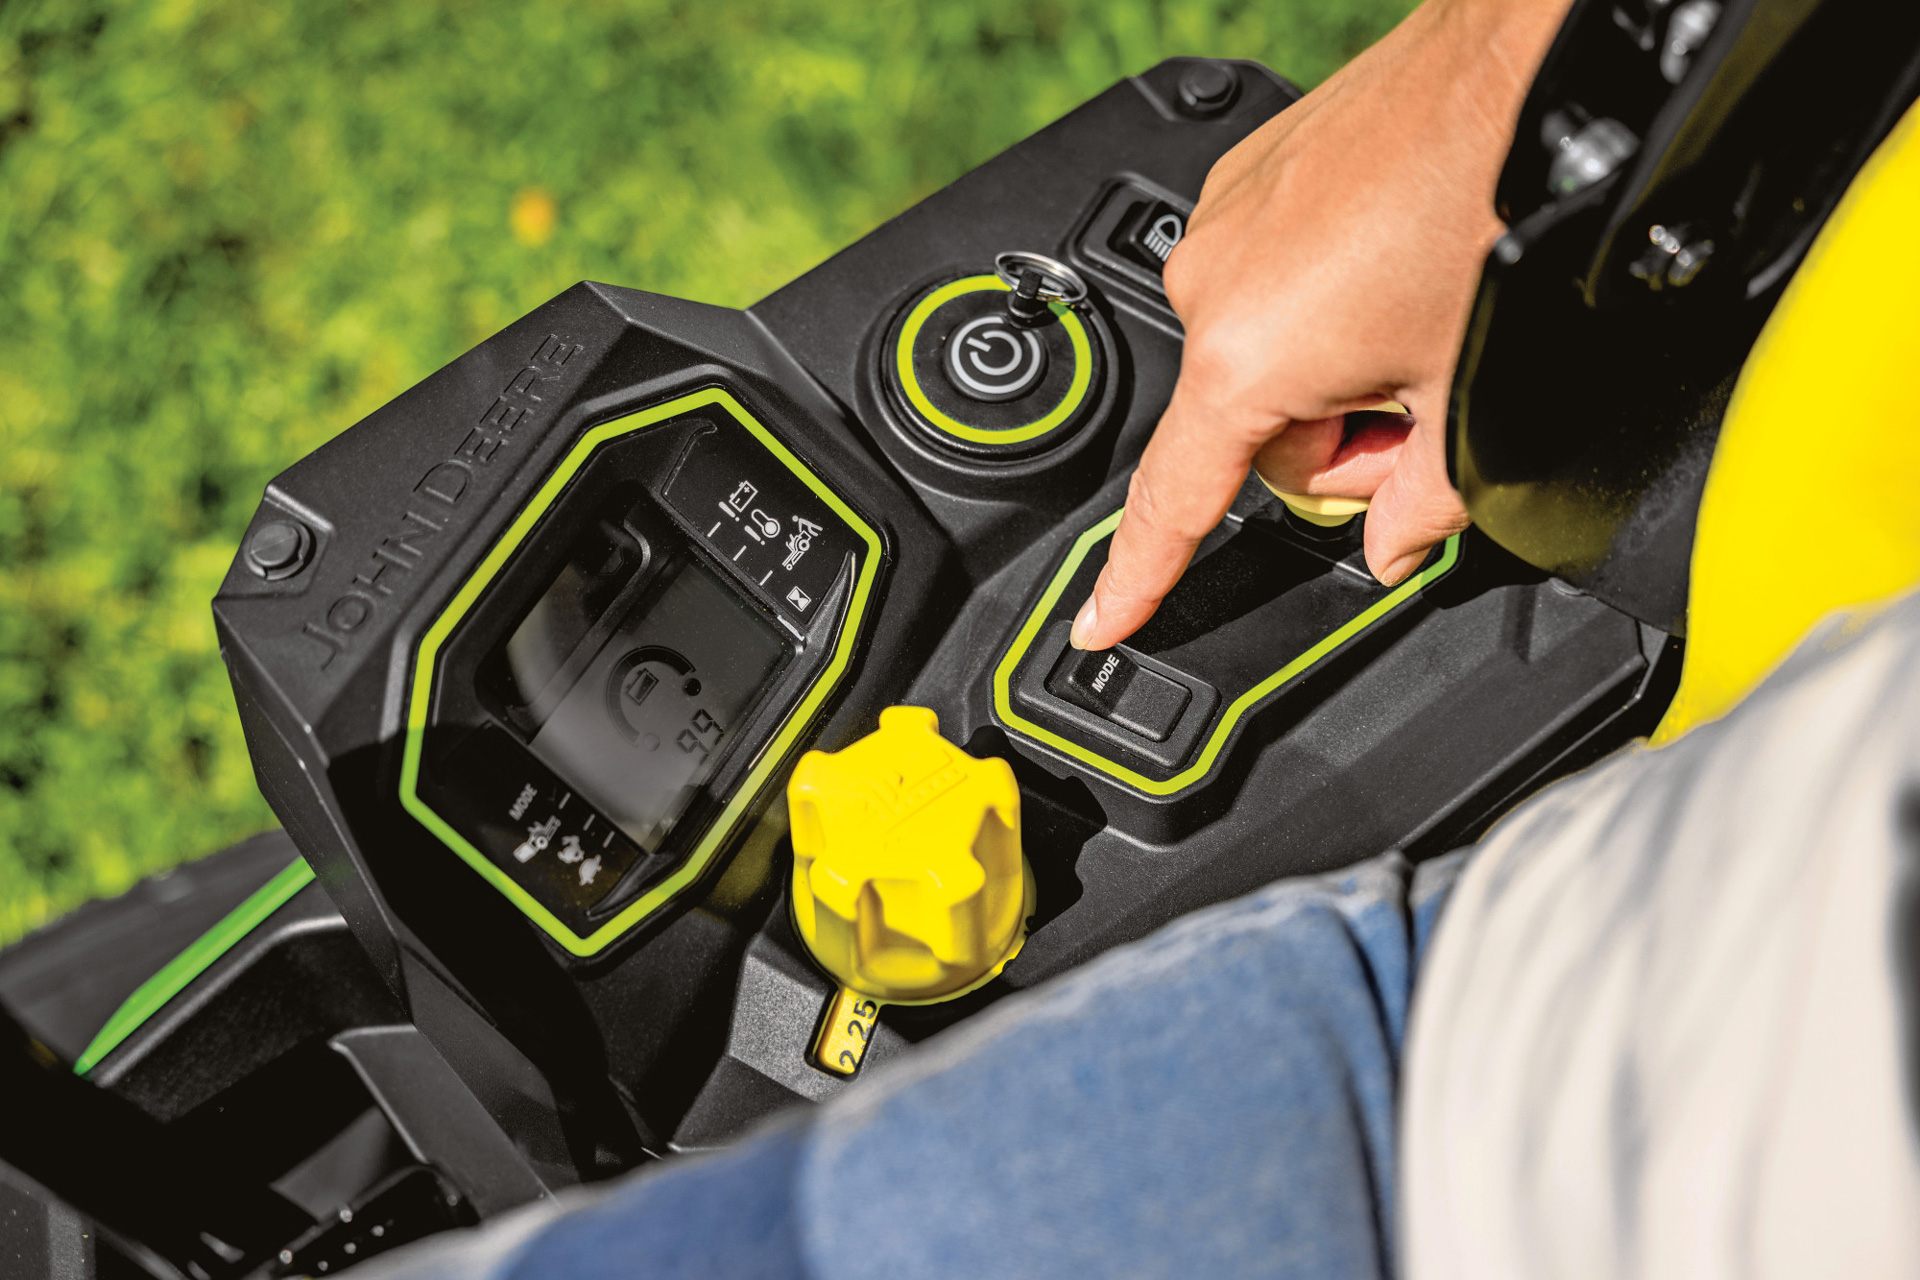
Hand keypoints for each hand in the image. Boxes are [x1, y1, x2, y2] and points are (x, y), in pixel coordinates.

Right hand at [1071, 0, 1574, 650]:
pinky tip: (1399, 261)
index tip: (1098, 621)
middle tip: (1419, 399)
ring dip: (1333, 363)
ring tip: (1418, 314)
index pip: (1172, 501)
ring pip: (1264, 355)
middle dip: (1336, 440)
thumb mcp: (1470, 391)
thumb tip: (1395, 548)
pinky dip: (1327, 297)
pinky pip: (1270, 281)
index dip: (1136, 577)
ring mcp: (1224, 222)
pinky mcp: (1251, 177)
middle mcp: (1210, 287)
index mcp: (1245, 358)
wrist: (1522, 60)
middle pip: (1254, 432)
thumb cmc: (1496, 198)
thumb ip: (1426, 504)